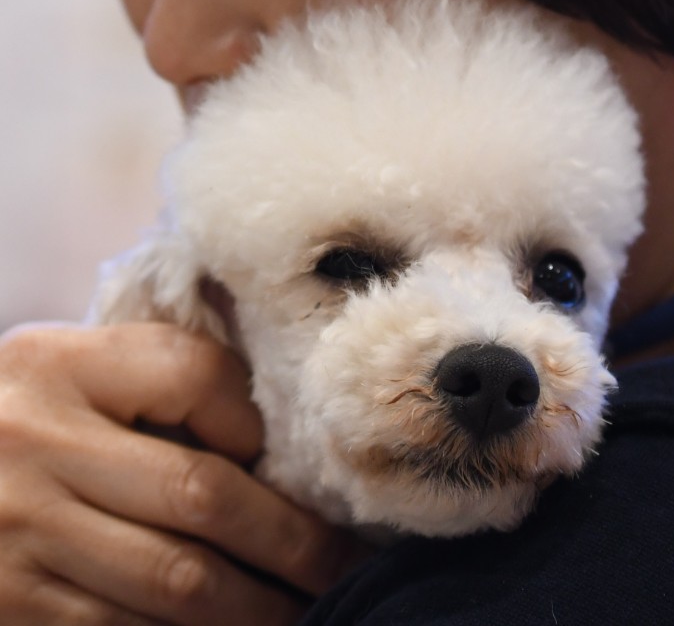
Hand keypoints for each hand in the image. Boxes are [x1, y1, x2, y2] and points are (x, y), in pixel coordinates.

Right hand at [0, 323, 365, 625]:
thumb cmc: (29, 431)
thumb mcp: (75, 382)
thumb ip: (157, 388)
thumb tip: (276, 449)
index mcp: (58, 365)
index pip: (196, 375)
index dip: (255, 424)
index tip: (290, 464)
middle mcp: (33, 442)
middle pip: (203, 494)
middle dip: (294, 543)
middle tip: (347, 568)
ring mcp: (17, 530)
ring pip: (178, 582)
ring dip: (260, 607)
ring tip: (311, 609)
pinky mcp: (11, 607)